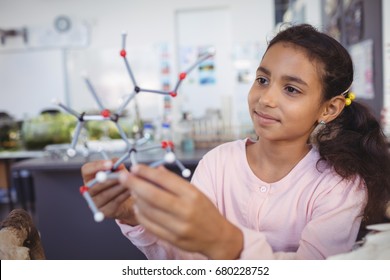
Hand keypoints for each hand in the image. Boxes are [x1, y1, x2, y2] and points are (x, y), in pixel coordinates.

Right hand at [81, 159, 137, 225]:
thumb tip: (117, 164)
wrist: (127, 201)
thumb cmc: (120, 182)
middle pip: (95, 185)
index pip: (86, 170)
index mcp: (89, 177)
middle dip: (110, 179)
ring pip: (105, 194)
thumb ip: (116, 166)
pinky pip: (114, 202)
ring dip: (118, 187)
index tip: (110, 164)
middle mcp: (89, 190)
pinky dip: (123, 195)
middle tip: (122, 175)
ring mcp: (95, 202)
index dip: (97, 166)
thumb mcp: (118, 171)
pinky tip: (131, 190)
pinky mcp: (104, 211)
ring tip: (130, 182)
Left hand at [119, 164, 242, 258]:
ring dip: (136, 199)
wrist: (218, 237)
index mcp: (192, 194)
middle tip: (123, 177)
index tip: (135, 167)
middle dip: (134, 184)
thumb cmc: (206, 211)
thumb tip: (156, 170)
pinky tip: (139, 206)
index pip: (165, 180)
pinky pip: (150, 225)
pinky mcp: (172, 238)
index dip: (147, 173)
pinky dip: (141, 214)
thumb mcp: (195, 192)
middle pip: (153, 195)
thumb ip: (175, 182)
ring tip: (132, 191)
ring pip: (149, 210)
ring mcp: (178, 226)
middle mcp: (186, 210)